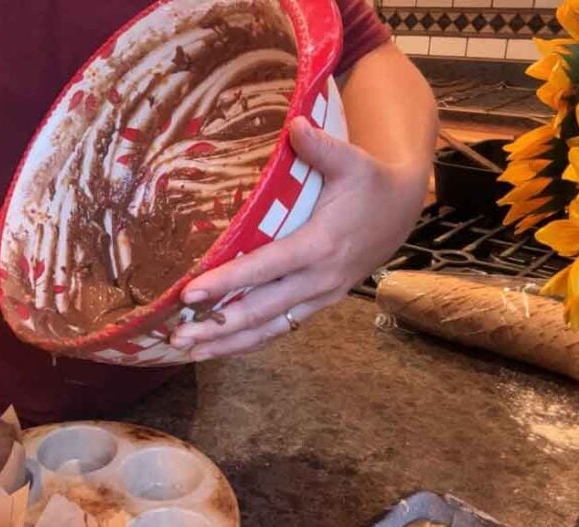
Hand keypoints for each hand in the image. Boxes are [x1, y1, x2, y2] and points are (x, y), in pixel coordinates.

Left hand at [169, 116, 426, 359]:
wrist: (402, 211)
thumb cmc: (370, 182)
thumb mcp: (352, 160)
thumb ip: (322, 146)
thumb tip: (294, 124)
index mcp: (321, 245)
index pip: (266, 267)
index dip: (228, 281)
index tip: (190, 292)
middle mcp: (319, 279)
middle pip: (262, 310)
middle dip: (218, 325)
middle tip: (176, 335)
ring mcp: (319, 297)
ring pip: (269, 328)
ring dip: (228, 342)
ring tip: (187, 350)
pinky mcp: (317, 304)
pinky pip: (280, 329)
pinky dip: (248, 341)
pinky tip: (217, 348)